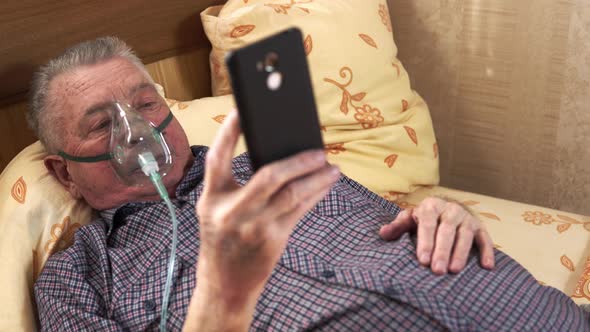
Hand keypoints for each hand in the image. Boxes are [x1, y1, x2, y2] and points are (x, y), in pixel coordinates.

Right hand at [186, 110, 339, 329]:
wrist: (224, 285)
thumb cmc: (221, 242)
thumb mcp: (215, 212)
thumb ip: (234, 187)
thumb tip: (274, 157)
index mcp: (211, 199)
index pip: (217, 158)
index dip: (228, 132)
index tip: (240, 109)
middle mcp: (231, 212)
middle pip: (269, 176)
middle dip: (297, 160)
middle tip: (318, 150)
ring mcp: (254, 227)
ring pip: (292, 194)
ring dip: (316, 178)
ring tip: (330, 167)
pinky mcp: (273, 240)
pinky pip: (300, 210)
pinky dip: (316, 194)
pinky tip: (326, 184)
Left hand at [379, 197, 494, 274]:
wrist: (445, 208)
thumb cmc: (423, 218)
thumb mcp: (409, 219)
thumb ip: (397, 226)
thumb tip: (383, 233)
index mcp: (431, 206)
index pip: (428, 224)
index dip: (426, 242)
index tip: (422, 260)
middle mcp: (450, 209)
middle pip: (447, 230)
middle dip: (442, 251)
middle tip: (437, 270)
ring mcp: (467, 218)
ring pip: (466, 235)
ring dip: (461, 253)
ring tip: (454, 270)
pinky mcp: (480, 227)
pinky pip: (485, 239)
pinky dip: (487, 251)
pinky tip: (487, 266)